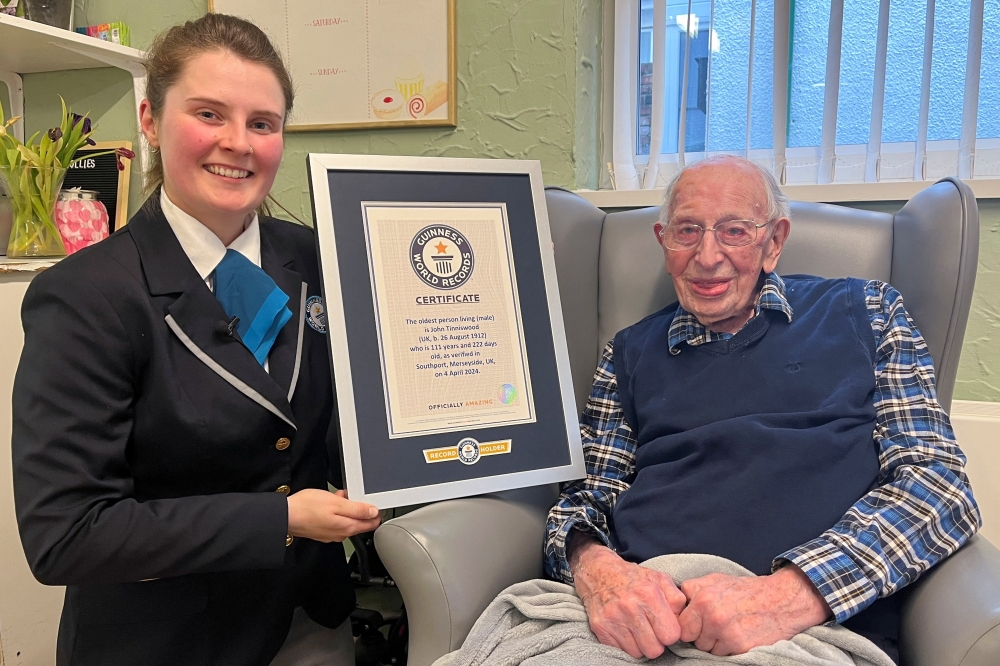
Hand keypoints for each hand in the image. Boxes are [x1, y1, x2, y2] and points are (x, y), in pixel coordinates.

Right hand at [286, 489, 380, 541]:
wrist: (285, 516)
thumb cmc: (307, 508)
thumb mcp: (337, 503)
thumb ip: (357, 509)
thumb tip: (373, 512)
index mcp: (347, 528)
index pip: (371, 524)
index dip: (376, 512)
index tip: (375, 502)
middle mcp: (340, 534)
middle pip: (359, 522)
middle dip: (359, 508)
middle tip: (351, 496)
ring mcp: (330, 534)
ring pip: (346, 520)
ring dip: (346, 508)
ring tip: (337, 497)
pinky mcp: (322, 532)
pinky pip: (335, 521)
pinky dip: (335, 512)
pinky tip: (328, 503)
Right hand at [569, 534, 686, 658]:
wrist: (599, 572)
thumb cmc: (633, 578)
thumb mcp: (659, 579)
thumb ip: (677, 599)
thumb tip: (683, 621)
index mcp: (649, 594)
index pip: (671, 635)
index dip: (670, 633)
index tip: (665, 626)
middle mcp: (630, 607)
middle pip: (655, 649)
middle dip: (656, 642)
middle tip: (651, 630)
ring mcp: (613, 619)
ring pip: (638, 653)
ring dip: (640, 644)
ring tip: (637, 628)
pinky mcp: (601, 628)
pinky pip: (622, 651)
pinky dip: (626, 644)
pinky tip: (625, 630)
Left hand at [677, 565, 830, 655]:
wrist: (781, 600)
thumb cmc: (747, 590)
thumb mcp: (716, 579)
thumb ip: (692, 589)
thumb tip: (674, 602)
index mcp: (703, 599)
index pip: (681, 625)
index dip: (688, 625)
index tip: (697, 622)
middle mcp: (713, 617)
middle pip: (694, 639)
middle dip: (702, 634)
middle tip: (718, 623)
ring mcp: (727, 634)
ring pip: (708, 649)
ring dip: (716, 643)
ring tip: (731, 627)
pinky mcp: (740, 647)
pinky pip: (723, 655)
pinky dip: (729, 649)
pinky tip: (740, 635)